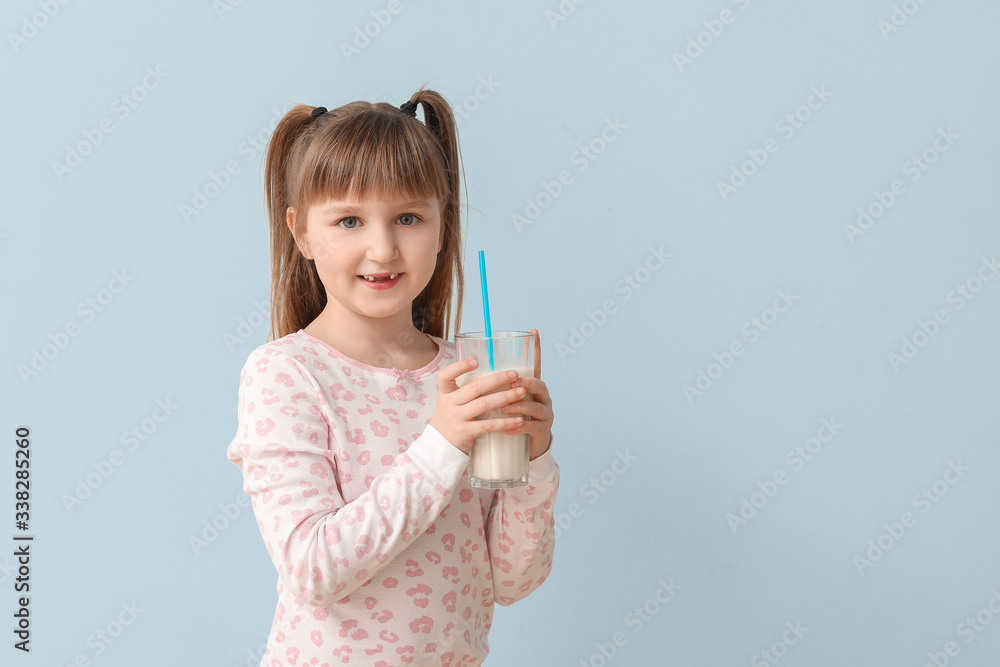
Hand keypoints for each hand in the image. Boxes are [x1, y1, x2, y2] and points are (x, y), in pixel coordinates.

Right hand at [430, 357, 526, 454]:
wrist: (439, 449)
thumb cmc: (450, 421)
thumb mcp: (450, 403)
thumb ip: (463, 389)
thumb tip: (480, 364)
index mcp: (445, 394)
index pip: (446, 375)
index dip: (459, 366)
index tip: (475, 361)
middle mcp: (449, 404)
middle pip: (475, 388)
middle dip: (497, 379)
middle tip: (515, 375)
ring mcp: (457, 418)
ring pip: (484, 404)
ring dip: (505, 397)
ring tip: (521, 392)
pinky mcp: (465, 433)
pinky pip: (488, 425)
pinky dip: (505, 422)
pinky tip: (519, 420)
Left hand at [500, 329, 553, 459]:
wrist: (524, 448)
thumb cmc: (511, 419)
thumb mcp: (504, 400)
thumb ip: (495, 385)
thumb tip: (472, 363)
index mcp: (532, 387)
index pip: (535, 365)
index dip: (536, 349)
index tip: (534, 331)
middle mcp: (542, 398)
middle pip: (538, 385)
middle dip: (525, 382)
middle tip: (511, 383)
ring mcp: (544, 415)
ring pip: (535, 407)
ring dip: (519, 406)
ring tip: (504, 407)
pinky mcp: (542, 432)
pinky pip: (532, 428)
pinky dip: (518, 427)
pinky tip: (507, 428)